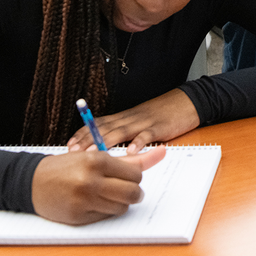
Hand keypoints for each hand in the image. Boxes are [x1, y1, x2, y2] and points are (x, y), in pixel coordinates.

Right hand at [30, 146, 166, 224]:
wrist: (31, 182)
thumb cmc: (67, 166)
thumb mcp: (96, 156)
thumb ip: (131, 158)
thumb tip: (162, 152)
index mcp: (97, 160)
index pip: (135, 174)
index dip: (133, 177)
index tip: (126, 177)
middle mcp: (91, 179)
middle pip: (132, 193)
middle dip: (133, 193)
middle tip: (125, 190)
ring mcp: (84, 199)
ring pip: (121, 207)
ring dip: (119, 203)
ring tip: (106, 194)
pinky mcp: (78, 215)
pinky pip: (105, 216)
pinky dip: (104, 210)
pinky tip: (92, 202)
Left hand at [67, 89, 199, 153]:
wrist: (186, 101)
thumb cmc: (162, 114)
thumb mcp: (139, 120)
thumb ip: (124, 132)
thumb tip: (105, 148)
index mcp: (124, 117)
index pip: (98, 123)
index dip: (83, 133)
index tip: (69, 145)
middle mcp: (130, 118)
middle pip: (105, 128)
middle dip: (88, 140)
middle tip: (73, 152)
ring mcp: (144, 122)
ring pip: (122, 131)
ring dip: (106, 142)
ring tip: (94, 154)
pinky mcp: (160, 127)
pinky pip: (148, 135)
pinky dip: (139, 142)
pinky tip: (131, 152)